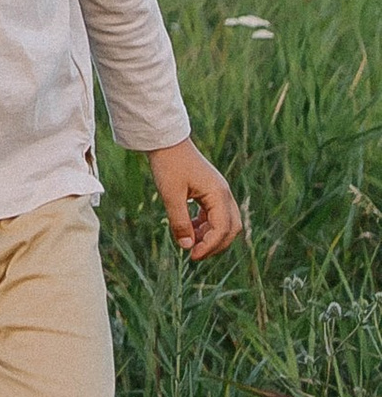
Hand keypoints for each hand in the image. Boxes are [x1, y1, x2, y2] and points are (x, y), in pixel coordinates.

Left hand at [150, 139, 244, 260]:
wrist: (165, 141)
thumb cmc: (168, 165)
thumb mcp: (171, 195)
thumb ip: (180, 222)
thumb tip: (187, 247)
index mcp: (219, 194)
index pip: (222, 229)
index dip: (209, 246)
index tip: (192, 256)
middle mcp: (224, 194)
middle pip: (230, 229)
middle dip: (215, 245)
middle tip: (194, 254)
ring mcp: (218, 192)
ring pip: (224, 223)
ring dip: (210, 236)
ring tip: (188, 242)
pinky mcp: (210, 191)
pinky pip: (214, 215)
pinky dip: (205, 225)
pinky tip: (188, 229)